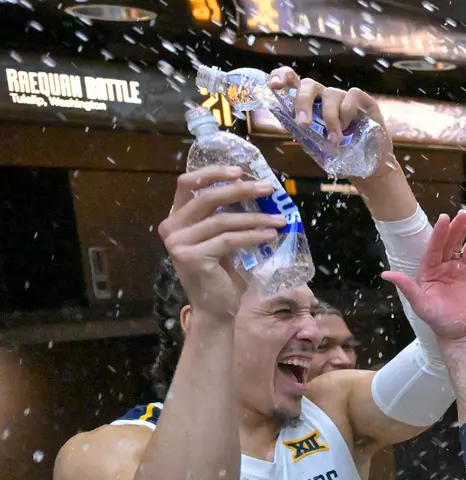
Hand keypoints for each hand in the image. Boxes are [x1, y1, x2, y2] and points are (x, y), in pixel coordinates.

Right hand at [158, 167, 284, 316]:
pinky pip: (229, 240)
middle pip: (206, 197)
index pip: (186, 184)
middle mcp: (171, 227)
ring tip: (280, 219)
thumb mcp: (221, 238)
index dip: (212, 173)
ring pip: (222, 220)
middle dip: (240, 190)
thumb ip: (225, 215)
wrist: (217, 309)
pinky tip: (271, 234)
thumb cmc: (222, 274)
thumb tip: (253, 189)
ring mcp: (178, 243)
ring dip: (255, 218)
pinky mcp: (192, 257)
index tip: (240, 170)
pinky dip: (253, 235)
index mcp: (175, 218)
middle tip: (268, 189)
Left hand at [268, 67, 390, 166]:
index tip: (274, 86)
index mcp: (310, 104)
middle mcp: (325, 97)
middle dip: (302, 101)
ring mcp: (344, 97)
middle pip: (309, 84)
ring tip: (335, 139)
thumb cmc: (339, 155)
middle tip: (303, 123)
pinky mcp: (364, 101)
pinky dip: (348, 113)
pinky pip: (351, 96)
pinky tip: (351, 129)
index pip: (293, 81)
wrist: (368, 168)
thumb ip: (302, 131)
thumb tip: (286, 122)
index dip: (281, 77)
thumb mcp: (315, 145)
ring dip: (330, 118)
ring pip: (330, 94)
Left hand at [381, 209, 465, 340]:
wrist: (463, 333)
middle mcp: (440, 268)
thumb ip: (407, 288)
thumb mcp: (422, 306)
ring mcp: (455, 269)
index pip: (433, 249)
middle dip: (454, 228)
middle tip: (462, 213)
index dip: (439, 234)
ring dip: (464, 230)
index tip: (444, 219)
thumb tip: (386, 274)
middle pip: (447, 243)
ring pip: (458, 245)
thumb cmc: (441, 323)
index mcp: (427, 273)